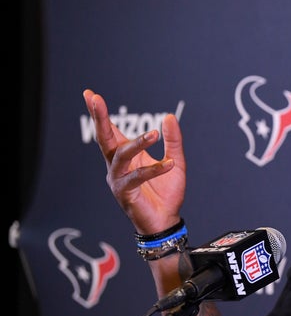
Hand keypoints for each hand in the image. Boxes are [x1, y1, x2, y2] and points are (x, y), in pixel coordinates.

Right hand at [83, 89, 186, 234]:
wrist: (166, 221)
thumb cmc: (166, 193)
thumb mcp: (175, 161)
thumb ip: (172, 141)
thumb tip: (169, 117)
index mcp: (127, 156)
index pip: (110, 130)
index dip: (100, 113)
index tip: (90, 94)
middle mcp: (118, 166)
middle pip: (104, 138)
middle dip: (99, 118)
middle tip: (94, 99)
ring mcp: (118, 179)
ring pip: (121, 156)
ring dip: (137, 143)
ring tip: (154, 134)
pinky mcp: (125, 194)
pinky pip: (137, 178)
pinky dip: (154, 170)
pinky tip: (169, 164)